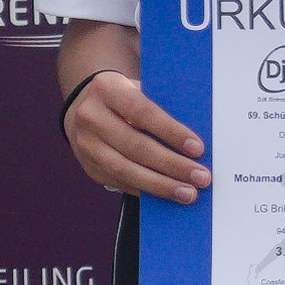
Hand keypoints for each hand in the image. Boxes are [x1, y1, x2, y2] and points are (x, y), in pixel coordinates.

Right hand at [64, 68, 209, 201]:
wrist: (84, 109)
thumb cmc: (124, 99)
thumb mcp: (137, 91)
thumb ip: (160, 108)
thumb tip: (194, 139)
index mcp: (107, 89)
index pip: (142, 112)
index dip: (171, 131)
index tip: (197, 148)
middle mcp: (91, 117)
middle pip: (135, 146)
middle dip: (172, 165)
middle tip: (200, 177)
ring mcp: (86, 145)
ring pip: (125, 170)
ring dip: (160, 185)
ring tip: (187, 193)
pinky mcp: (89, 167)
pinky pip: (120, 183)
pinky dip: (146, 191)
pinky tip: (166, 195)